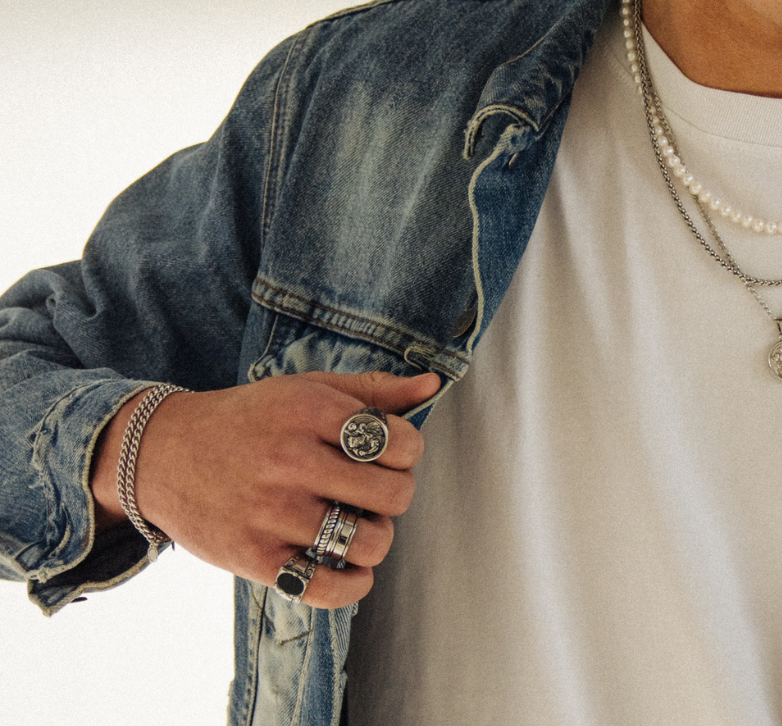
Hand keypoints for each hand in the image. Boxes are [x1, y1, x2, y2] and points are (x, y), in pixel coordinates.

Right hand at [91, 371, 438, 608]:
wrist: (159, 454)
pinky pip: (329, 587)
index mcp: (309, 411)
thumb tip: (433, 384)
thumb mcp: (305, 389)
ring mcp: (272, 512)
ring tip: (357, 525)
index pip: (400, 443)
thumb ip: (373, 391)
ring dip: (377, 539)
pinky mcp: (254, 557)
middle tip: (372, 492)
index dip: (408, 453)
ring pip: (369, 543)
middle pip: (394, 495)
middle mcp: (291, 460)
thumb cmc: (249, 419)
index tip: (388, 455)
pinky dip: (355, 584)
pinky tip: (350, 568)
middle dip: (395, 496)